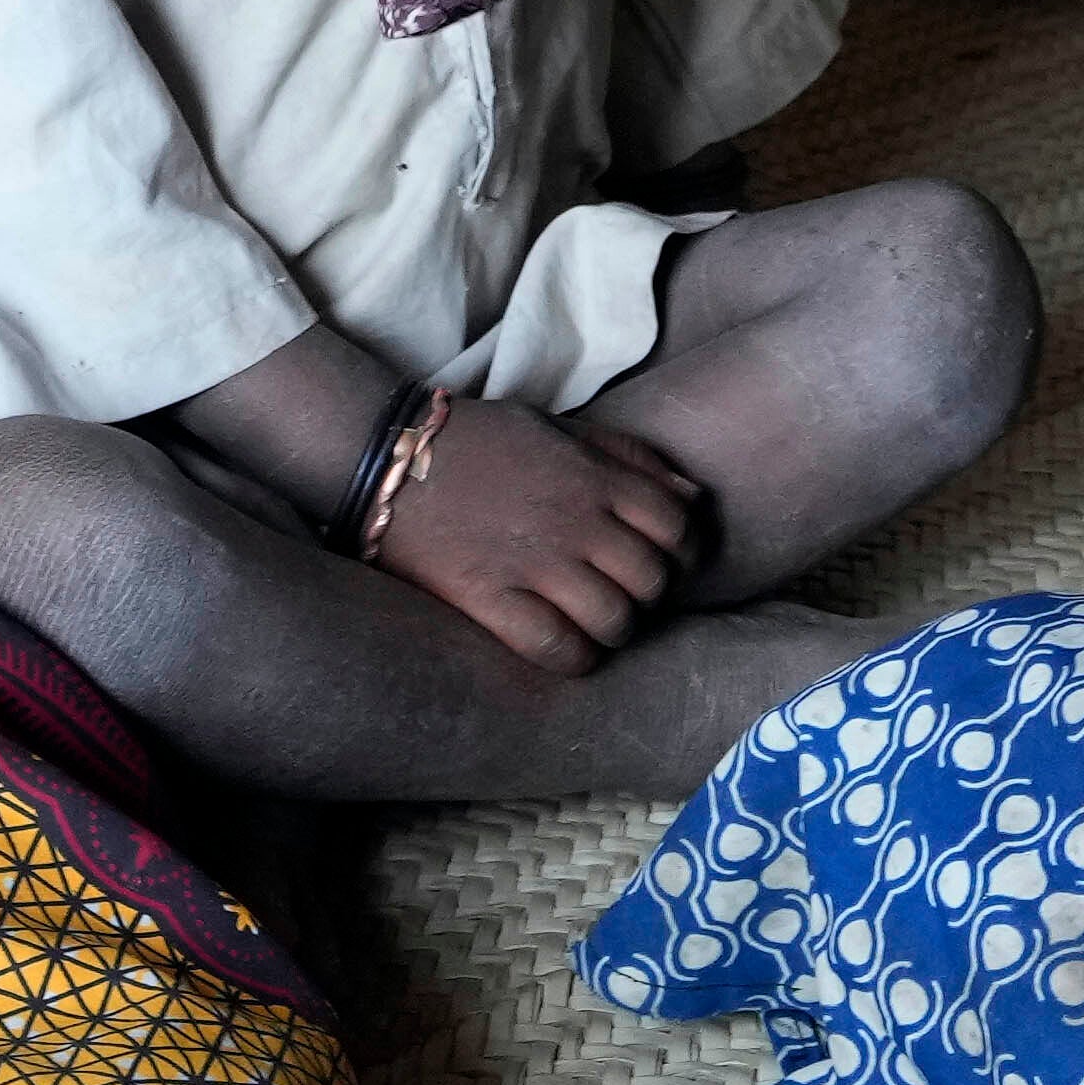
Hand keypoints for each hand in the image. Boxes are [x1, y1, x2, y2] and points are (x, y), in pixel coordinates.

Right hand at [372, 396, 707, 669]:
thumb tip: (693, 495)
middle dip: (647, 595)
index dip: (682, 551)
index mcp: (593, 477)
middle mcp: (573, 520)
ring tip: (592, 621)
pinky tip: (563, 644)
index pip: (677, 524)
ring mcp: (533, 561)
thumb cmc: (480, 441)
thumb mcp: (560, 428)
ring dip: (612, 629)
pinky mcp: (490, 597)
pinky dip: (573, 656)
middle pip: (651, 579)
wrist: (390, 455)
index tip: (663, 560)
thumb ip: (629, 457)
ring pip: (613, 619)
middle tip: (623, 593)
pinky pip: (558, 647)